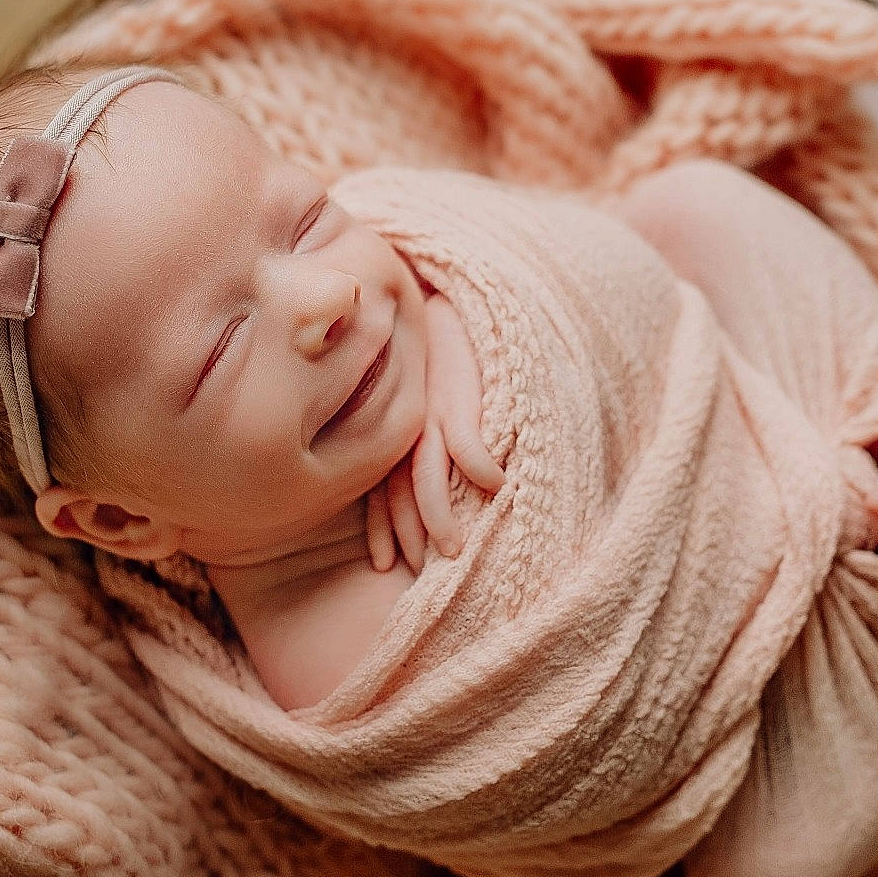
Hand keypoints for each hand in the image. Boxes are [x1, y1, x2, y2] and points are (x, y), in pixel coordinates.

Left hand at [364, 290, 505, 572]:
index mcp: (391, 437)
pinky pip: (469, 439)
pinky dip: (479, 464)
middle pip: (402, 492)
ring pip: (429, 475)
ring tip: (453, 548)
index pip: (381, 491)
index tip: (385, 564)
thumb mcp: (410, 406)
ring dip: (439, 514)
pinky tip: (495, 488)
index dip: (383, 529)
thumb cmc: (430, 367)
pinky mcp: (458, 396)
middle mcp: (405, 431)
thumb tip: (413, 498)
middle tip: (420, 568)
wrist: (441, 309)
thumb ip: (404, 443)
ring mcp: (430, 417)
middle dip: (410, 532)